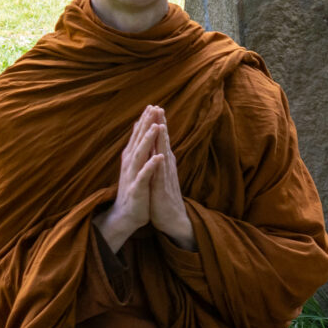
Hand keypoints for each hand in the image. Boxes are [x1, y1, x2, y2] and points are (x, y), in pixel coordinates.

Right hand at [93, 107, 164, 252]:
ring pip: (139, 155)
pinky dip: (150, 166)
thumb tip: (139, 129)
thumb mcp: (136, 167)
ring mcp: (133, 177)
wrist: (127, 216)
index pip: (138, 136)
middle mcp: (130, 165)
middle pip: (138, 141)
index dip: (144, 121)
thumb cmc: (135, 190)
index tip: (152, 105)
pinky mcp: (137, 190)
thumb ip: (137, 148)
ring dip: (147, 141)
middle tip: (152, 108)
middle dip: (145, 124)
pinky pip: (144, 176)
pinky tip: (158, 157)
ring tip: (155, 127)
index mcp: (132, 159)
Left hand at [146, 111, 196, 250]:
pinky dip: (161, 162)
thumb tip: (156, 148)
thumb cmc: (165, 199)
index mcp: (164, 163)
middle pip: (164, 142)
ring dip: (163, 140)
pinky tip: (160, 154)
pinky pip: (161, 173)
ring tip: (161, 123)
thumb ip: (159, 162)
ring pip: (164, 154)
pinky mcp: (163, 188)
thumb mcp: (160, 176)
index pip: (160, 140)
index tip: (154, 109)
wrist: (173, 220)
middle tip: (159, 107)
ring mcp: (166, 177)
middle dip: (161, 125)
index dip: (157, 124)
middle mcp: (167, 167)